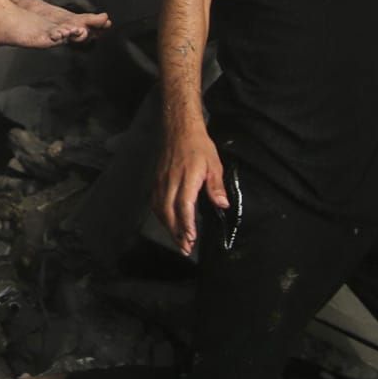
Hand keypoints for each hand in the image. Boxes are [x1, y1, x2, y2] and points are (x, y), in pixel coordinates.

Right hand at [151, 126, 228, 256]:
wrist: (179, 130)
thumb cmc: (198, 146)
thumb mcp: (214, 164)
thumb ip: (216, 186)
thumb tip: (222, 204)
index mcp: (187, 177)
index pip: (184, 205)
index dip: (186, 223)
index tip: (191, 237)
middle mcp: (171, 181)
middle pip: (169, 212)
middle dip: (177, 232)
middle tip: (185, 248)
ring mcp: (161, 182)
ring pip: (160, 210)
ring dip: (169, 228)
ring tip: (179, 241)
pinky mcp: (156, 181)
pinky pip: (155, 203)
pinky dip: (161, 217)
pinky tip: (168, 224)